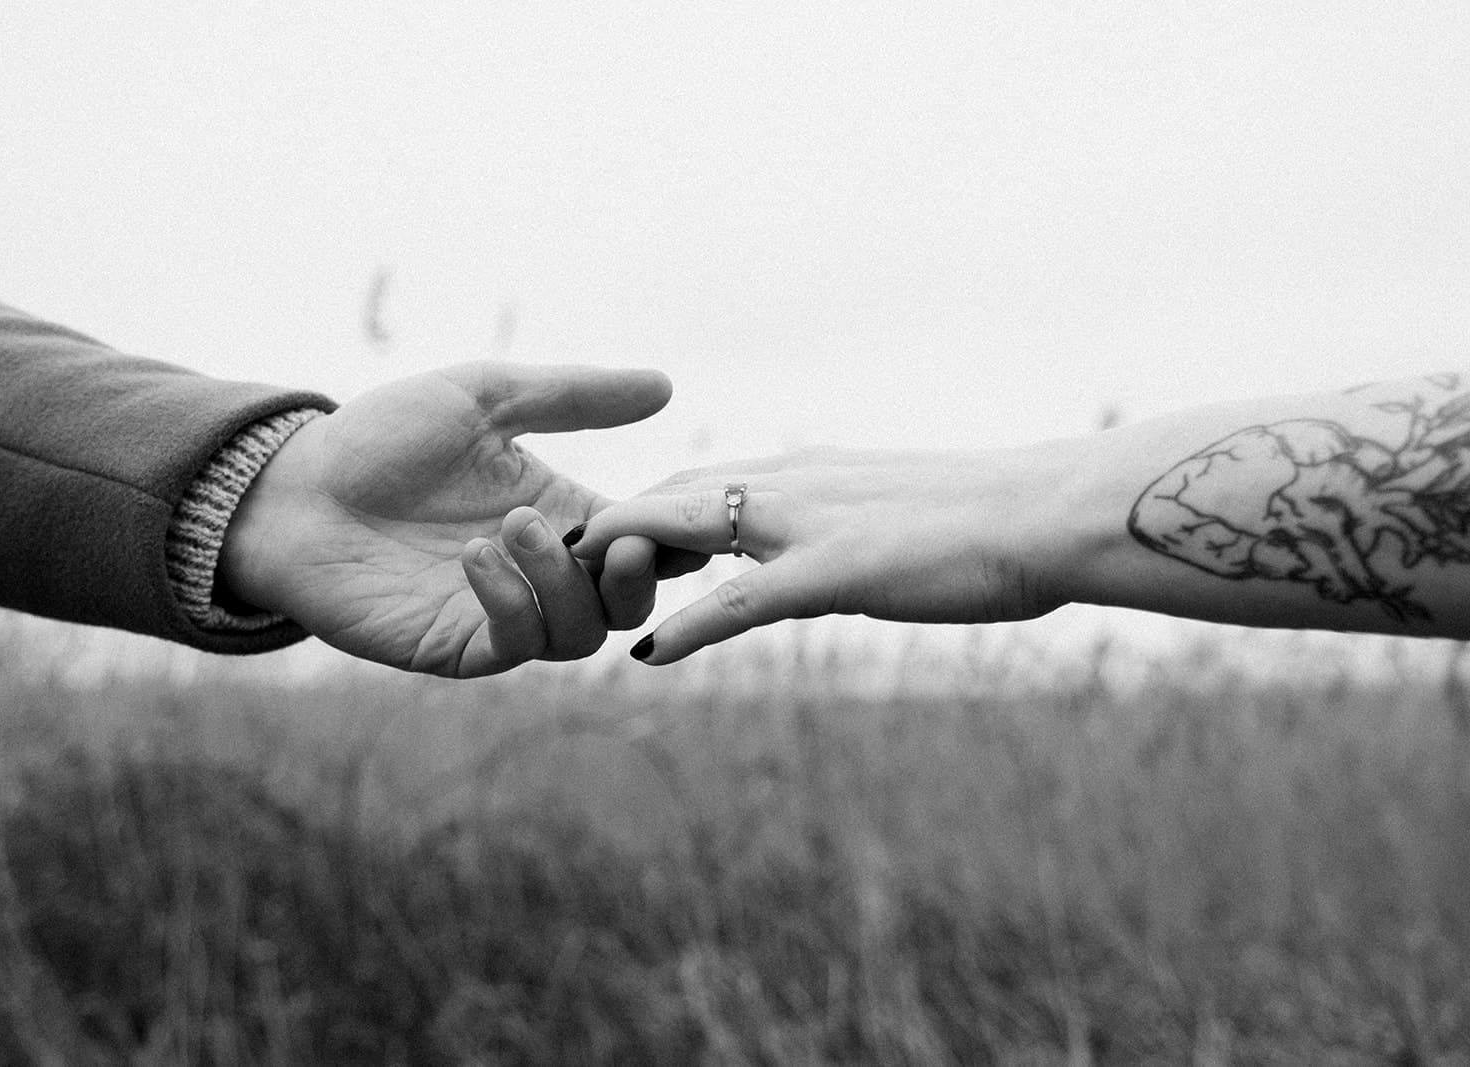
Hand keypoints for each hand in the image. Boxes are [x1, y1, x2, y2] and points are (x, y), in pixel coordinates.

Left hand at [216, 362, 673, 676]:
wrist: (292, 488)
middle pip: (629, 603)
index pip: (643, 541)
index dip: (668, 532)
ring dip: (564, 583)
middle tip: (620, 539)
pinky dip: (511, 603)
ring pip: (580, 633)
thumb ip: (573, 395)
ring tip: (516, 526)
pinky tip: (476, 555)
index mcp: (562, 515)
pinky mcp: (458, 646)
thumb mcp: (484, 396)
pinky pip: (515, 645)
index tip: (674, 507)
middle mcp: (542, 573)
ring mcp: (503, 615)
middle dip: (636, 575)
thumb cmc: (380, 437)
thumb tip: (665, 385)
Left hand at [567, 447, 1065, 663]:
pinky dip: (688, 624)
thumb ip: (851, 526)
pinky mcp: (835, 570)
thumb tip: (837, 551)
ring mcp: (810, 523)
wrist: (1049, 511)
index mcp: (811, 472)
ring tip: (567, 594)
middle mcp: (796, 484)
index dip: (648, 511)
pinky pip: (741, 599)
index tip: (606, 541)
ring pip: (688, 528)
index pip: (704, 482)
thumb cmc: (991, 520)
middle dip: (613, 529)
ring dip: (624, 560)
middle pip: (674, 495)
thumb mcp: (900, 515)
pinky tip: (647, 653)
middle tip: (556, 563)